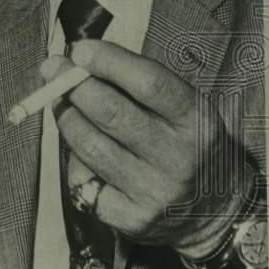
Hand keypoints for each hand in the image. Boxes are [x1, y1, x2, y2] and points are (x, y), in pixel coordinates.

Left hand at [41, 40, 255, 258]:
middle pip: (113, 114)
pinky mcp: (131, 219)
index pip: (150, 83)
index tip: (80, 50)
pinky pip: (84, 180)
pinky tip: (80, 150)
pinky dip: (74, 159)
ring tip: (60, 102)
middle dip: (74, 86)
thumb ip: (141, 87)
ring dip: (67, 117)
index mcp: (197, 122)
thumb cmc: (190, 145)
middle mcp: (179, 158)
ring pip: (90, 147)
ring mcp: (154, 192)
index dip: (110, 62)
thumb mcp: (187, 110)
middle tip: (54, 70)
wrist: (214, 210)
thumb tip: (81, 62)